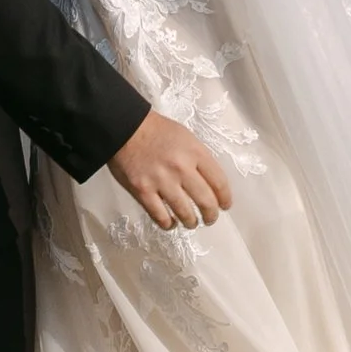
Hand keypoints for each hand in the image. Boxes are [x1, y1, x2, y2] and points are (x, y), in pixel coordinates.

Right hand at [107, 109, 231, 231]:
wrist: (125, 128)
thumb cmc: (157, 131)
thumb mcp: (186, 137)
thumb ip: (199, 158)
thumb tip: (209, 182)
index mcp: (195, 152)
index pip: (219, 182)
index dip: (225, 198)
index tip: (225, 205)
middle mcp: (181, 168)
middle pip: (206, 201)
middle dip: (211, 215)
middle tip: (210, 219)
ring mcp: (161, 181)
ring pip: (185, 213)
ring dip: (191, 222)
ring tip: (191, 222)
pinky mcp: (143, 191)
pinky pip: (160, 216)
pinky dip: (169, 224)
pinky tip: (171, 223)